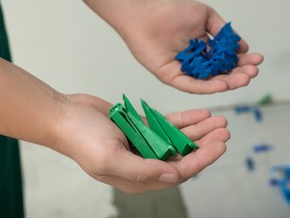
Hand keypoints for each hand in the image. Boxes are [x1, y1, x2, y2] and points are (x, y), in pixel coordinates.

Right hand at [53, 94, 229, 193]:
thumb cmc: (82, 139)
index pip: (179, 171)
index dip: (202, 159)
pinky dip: (185, 119)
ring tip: (219, 120)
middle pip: (184, 155)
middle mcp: (145, 163)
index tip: (220, 145)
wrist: (65, 116)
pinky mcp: (142, 128)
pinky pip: (168, 124)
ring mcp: (144, 144)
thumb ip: (142, 170)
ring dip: (199, 130)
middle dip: (206, 143)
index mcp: (139, 177)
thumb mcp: (110, 158)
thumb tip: (174, 174)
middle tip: (224, 130)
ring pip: (179, 139)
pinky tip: (201, 113)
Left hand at [116, 0, 263, 93]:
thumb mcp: (204, 15)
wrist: (146, 13)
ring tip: (244, 79)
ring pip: (209, 82)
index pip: (228, 59)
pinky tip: (223, 84)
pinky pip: (192, 85)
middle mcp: (197, 63)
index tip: (258, 59)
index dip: (243, 60)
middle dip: (239, 74)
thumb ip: (222, 31)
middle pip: (222, 73)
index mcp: (205, 49)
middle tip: (253, 73)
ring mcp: (186, 72)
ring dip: (228, 82)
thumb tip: (242, 46)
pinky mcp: (173, 78)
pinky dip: (207, 86)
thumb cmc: (172, 11)